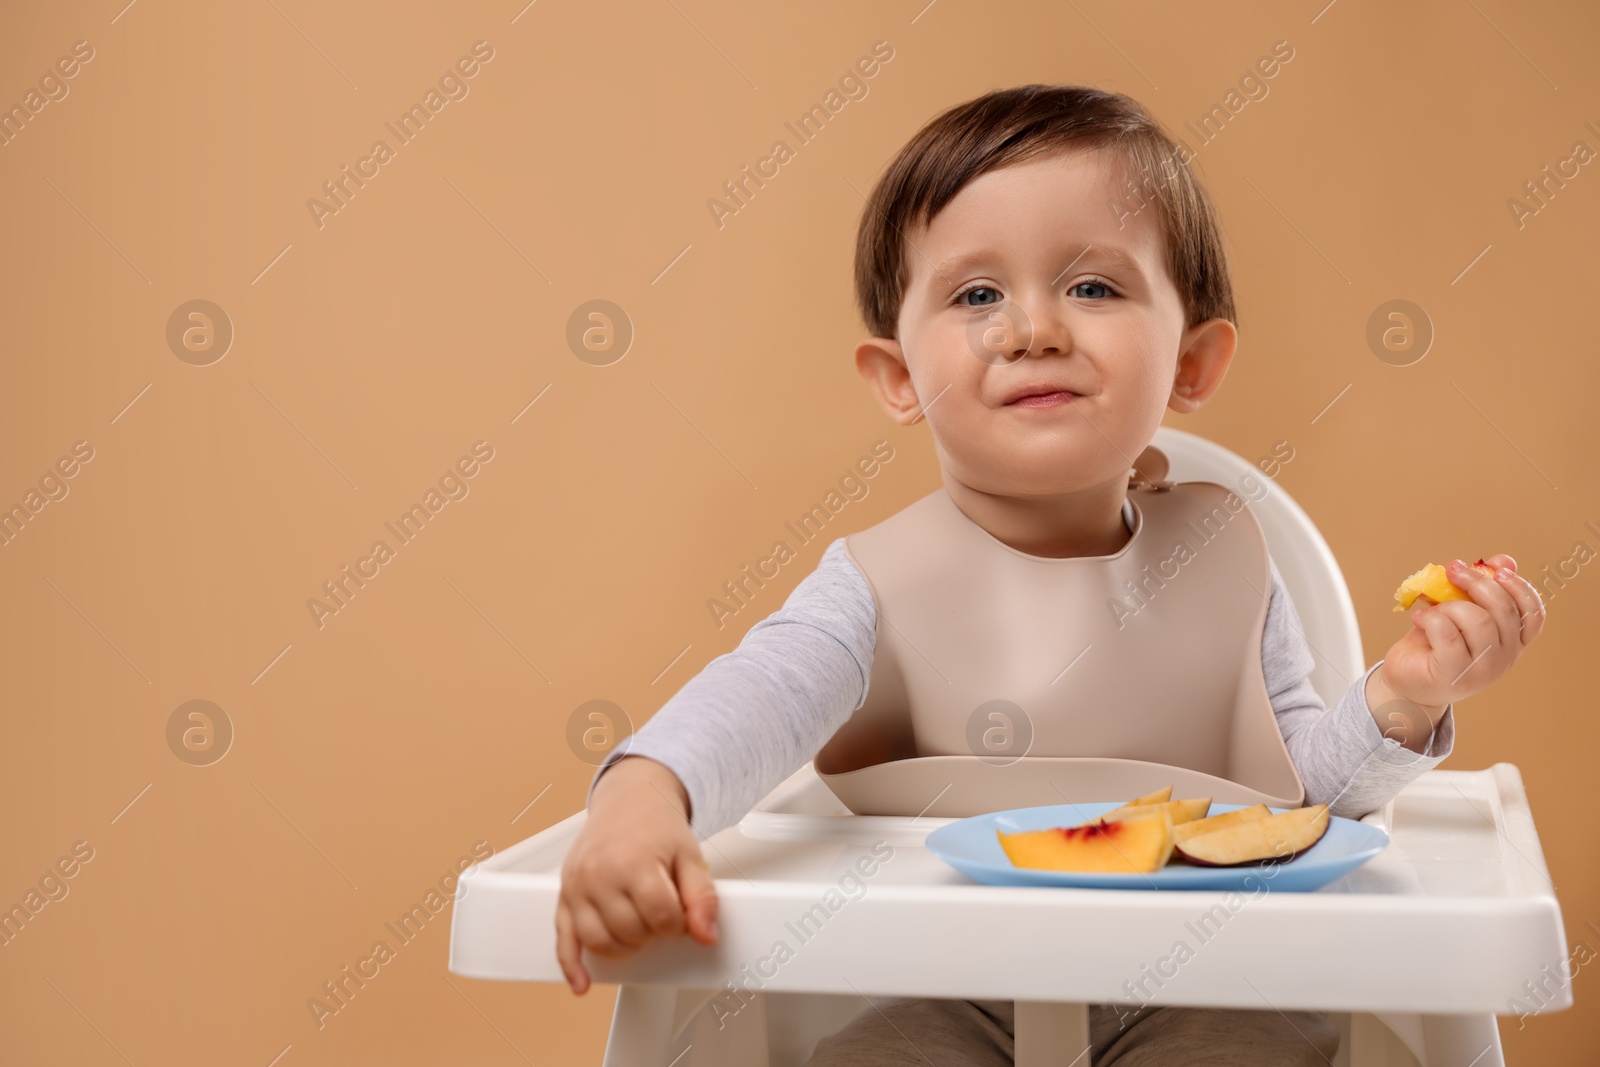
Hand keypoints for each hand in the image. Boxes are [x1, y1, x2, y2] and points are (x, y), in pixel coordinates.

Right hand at [555, 756, 719, 994]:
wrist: (629, 799)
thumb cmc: (657, 825)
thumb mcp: (690, 856)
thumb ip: (702, 898)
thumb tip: (706, 935)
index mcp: (634, 862)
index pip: (661, 918)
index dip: (677, 924)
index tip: (680, 913)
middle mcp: (600, 874)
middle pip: (630, 932)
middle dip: (652, 931)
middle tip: (660, 912)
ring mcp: (578, 886)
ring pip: (599, 942)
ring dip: (624, 946)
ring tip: (638, 927)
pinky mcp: (564, 895)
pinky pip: (563, 939)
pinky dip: (571, 965)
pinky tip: (581, 983)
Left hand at [1378, 554, 1545, 711]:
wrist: (1406, 680)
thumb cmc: (1434, 642)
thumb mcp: (1459, 611)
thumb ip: (1482, 589)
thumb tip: (1504, 559)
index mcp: (1513, 642)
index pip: (1534, 614)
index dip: (1520, 587)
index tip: (1497, 569)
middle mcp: (1505, 659)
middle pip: (1504, 610)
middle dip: (1477, 582)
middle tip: (1453, 570)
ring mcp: (1482, 670)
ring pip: (1477, 621)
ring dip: (1450, 605)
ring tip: (1431, 609)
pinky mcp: (1453, 674)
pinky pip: (1448, 634)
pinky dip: (1431, 618)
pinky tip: (1418, 619)